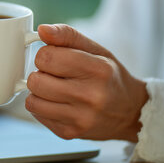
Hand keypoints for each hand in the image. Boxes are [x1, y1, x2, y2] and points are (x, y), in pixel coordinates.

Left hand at [25, 24, 148, 141]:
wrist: (131, 112)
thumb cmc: (110, 76)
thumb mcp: (96, 50)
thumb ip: (68, 35)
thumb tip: (42, 30)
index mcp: (98, 70)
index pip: (47, 57)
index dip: (45, 54)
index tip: (55, 57)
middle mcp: (90, 96)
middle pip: (36, 80)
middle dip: (41, 73)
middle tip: (55, 75)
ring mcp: (80, 118)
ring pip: (32, 100)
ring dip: (39, 92)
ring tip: (55, 88)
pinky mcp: (69, 133)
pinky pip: (37, 115)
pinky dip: (42, 106)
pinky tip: (59, 103)